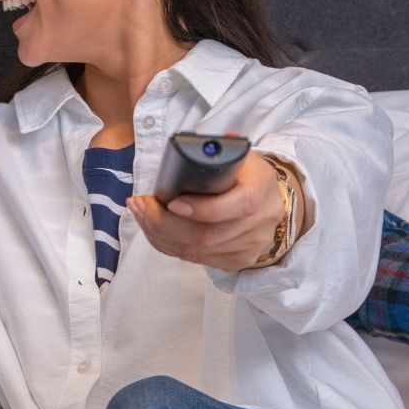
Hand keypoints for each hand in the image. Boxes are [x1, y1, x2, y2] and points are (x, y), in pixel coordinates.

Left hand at [127, 151, 286, 270]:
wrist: (269, 197)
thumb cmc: (244, 172)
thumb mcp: (236, 155)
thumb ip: (217, 152)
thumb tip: (189, 147)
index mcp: (262, 187)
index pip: (238, 205)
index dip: (201, 209)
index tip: (170, 201)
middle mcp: (262, 221)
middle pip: (208, 236)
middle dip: (164, 223)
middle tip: (139, 205)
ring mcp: (252, 246)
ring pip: (197, 251)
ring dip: (161, 235)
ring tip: (141, 214)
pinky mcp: (239, 261)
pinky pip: (197, 260)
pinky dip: (170, 246)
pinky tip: (155, 230)